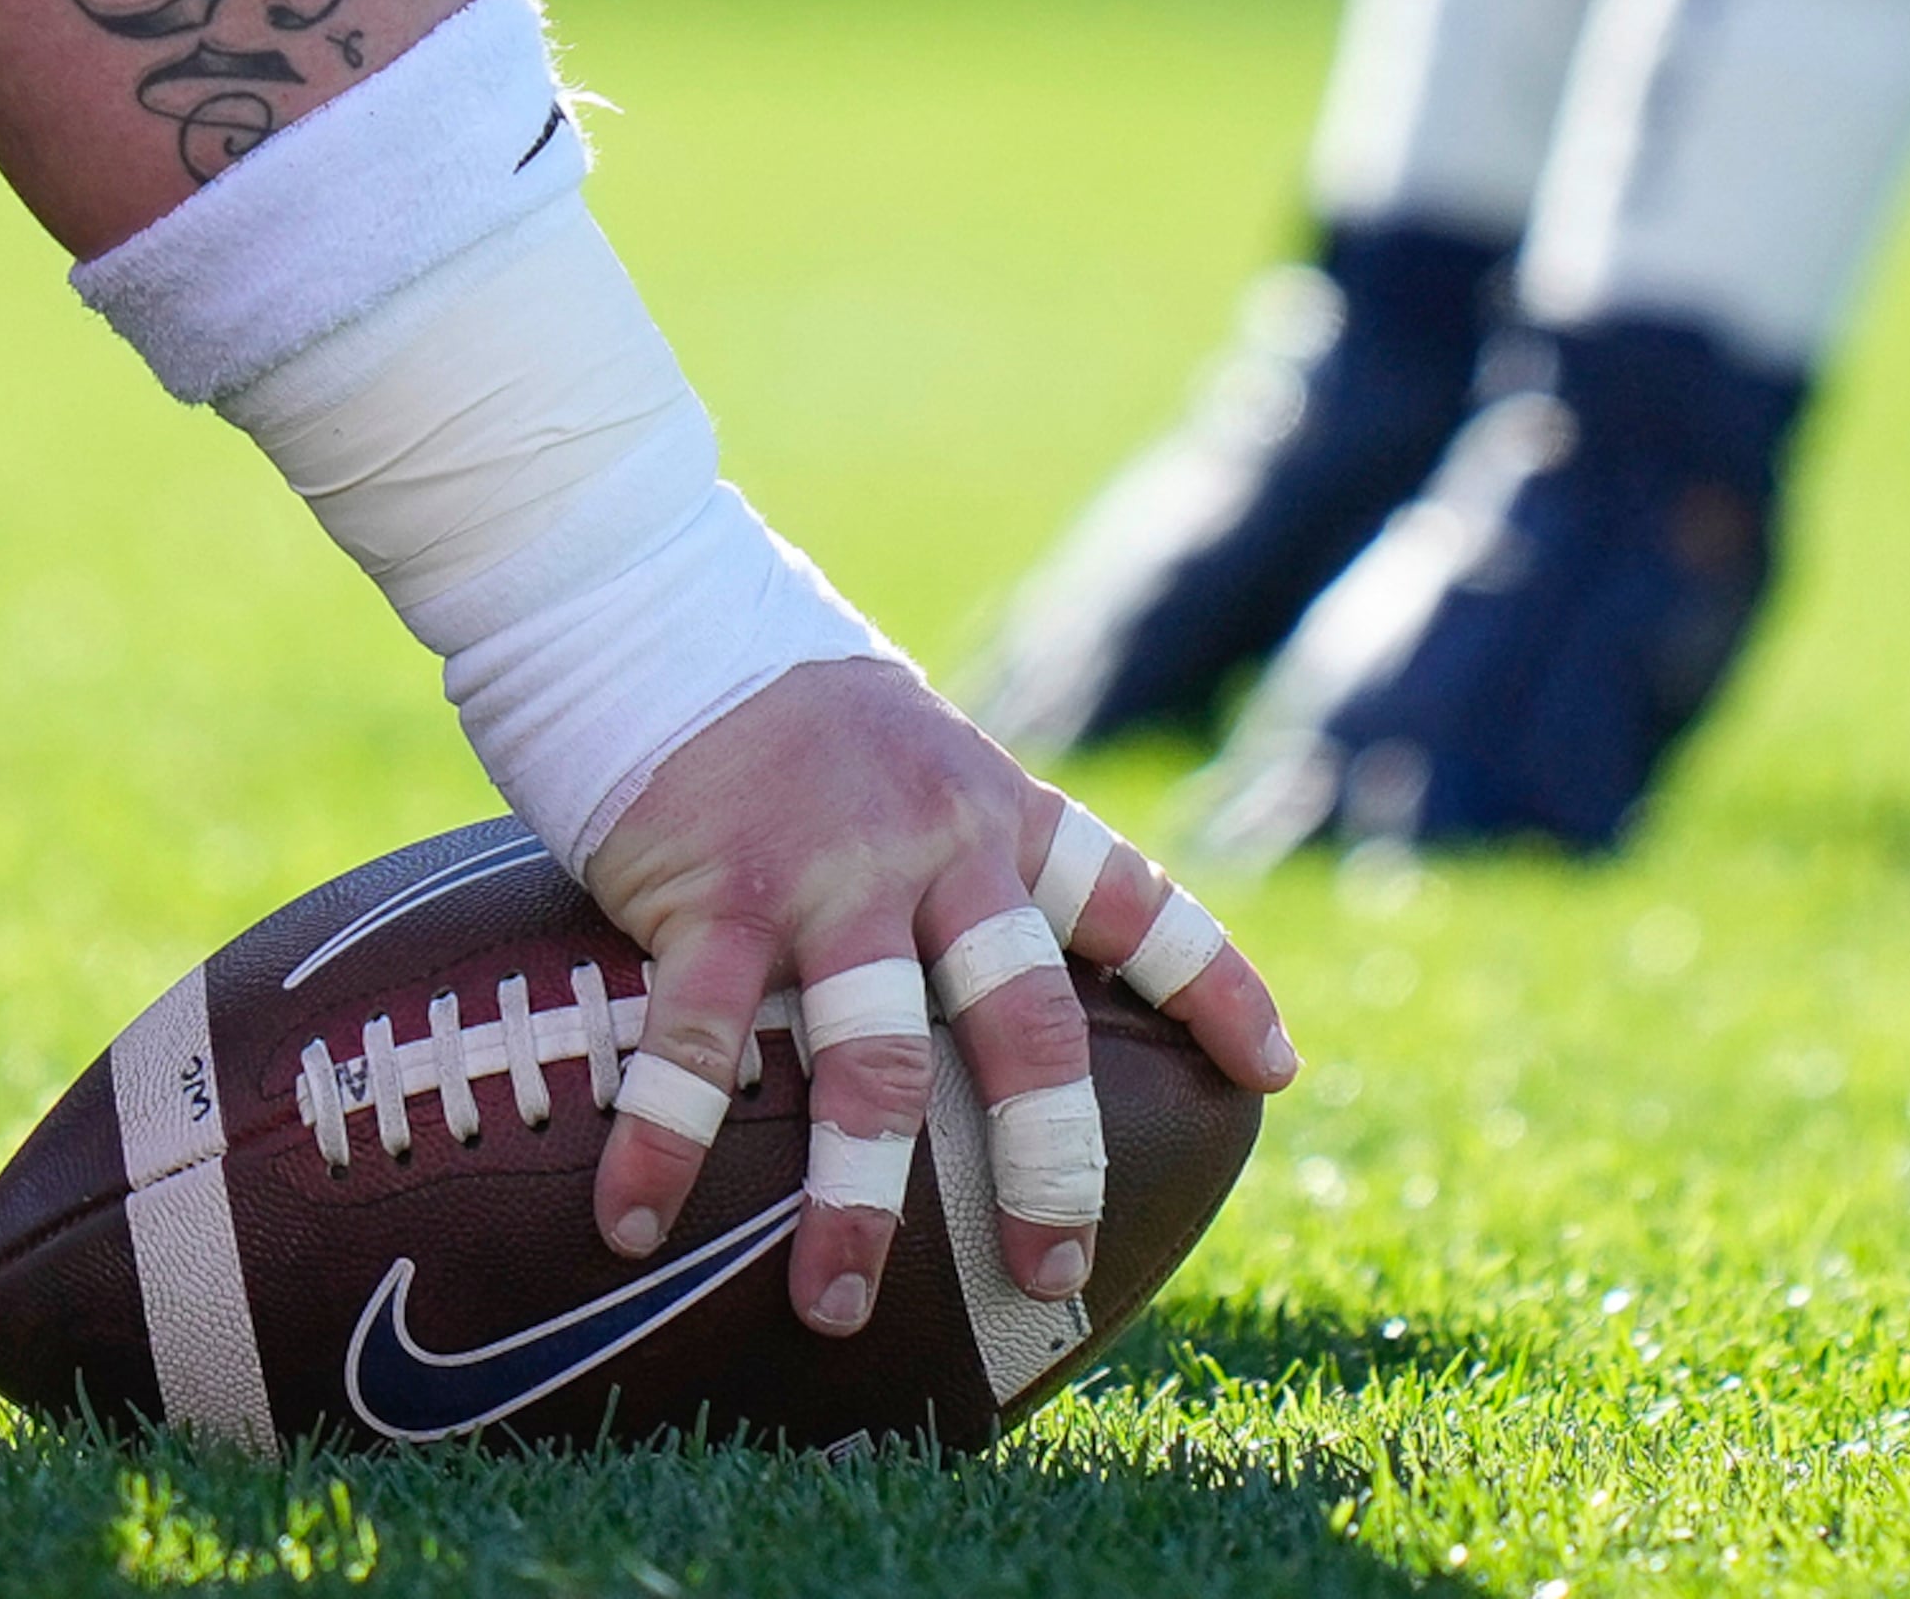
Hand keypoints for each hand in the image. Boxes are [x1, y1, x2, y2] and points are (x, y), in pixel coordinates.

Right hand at [572, 657, 1297, 1334]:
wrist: (657, 599)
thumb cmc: (788, 710)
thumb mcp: (916, 766)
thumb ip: (962, 862)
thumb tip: (988, 988)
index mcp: (1001, 816)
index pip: (1137, 903)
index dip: (1215, 987)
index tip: (1275, 1072)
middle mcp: (938, 849)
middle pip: (1024, 1022)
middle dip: (1047, 1160)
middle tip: (1053, 1268)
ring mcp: (828, 877)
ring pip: (869, 1061)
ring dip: (855, 1200)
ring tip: (838, 1309)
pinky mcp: (713, 893)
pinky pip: (700, 1043)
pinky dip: (664, 1142)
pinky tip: (633, 1226)